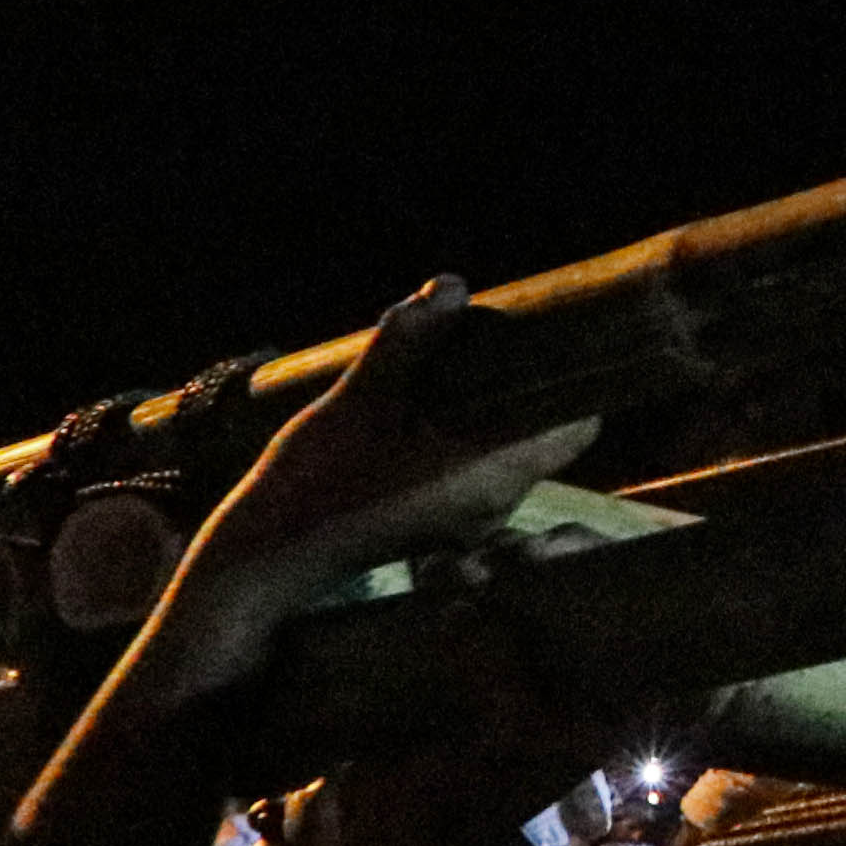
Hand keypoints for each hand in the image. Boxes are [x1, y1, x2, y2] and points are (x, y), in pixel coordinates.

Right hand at [156, 278, 602, 688]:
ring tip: (456, 363)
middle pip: (547, 433)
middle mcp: (493, 504)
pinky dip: (471, 431)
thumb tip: (452, 286)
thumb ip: (406, 342)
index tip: (551, 337)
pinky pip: (481, 468)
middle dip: (528, 383)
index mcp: (490, 475)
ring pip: (512, 449)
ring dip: (496, 406)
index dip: (576, 377)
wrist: (266, 559)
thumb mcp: (357, 400)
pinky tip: (428, 403)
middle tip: (497, 335)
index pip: (578, 425)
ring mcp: (470, 520)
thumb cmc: (312, 484)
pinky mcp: (443, 523)